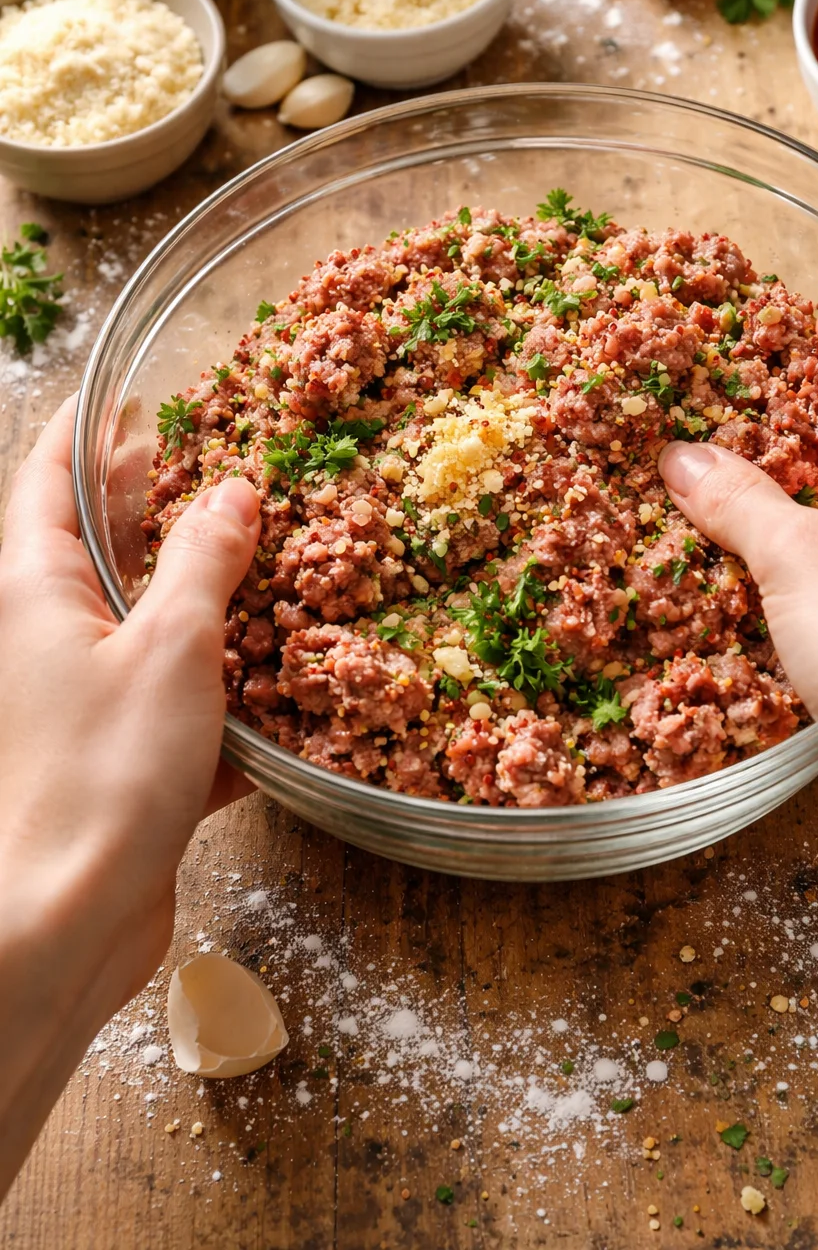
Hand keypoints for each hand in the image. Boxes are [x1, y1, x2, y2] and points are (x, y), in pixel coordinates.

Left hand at [0, 396, 258, 1194]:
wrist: (66, 922)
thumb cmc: (102, 773)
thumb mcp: (170, 646)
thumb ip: (204, 561)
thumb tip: (233, 493)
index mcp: (36, 587)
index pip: (50, 474)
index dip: (92, 427)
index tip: (137, 392)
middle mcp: (51, 633)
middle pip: (102, 541)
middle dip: (163, 502)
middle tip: (230, 462)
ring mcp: (85, 694)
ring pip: (151, 619)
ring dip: (209, 594)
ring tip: (277, 554)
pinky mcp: (124, 752)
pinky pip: (179, 696)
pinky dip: (225, 685)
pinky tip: (284, 682)